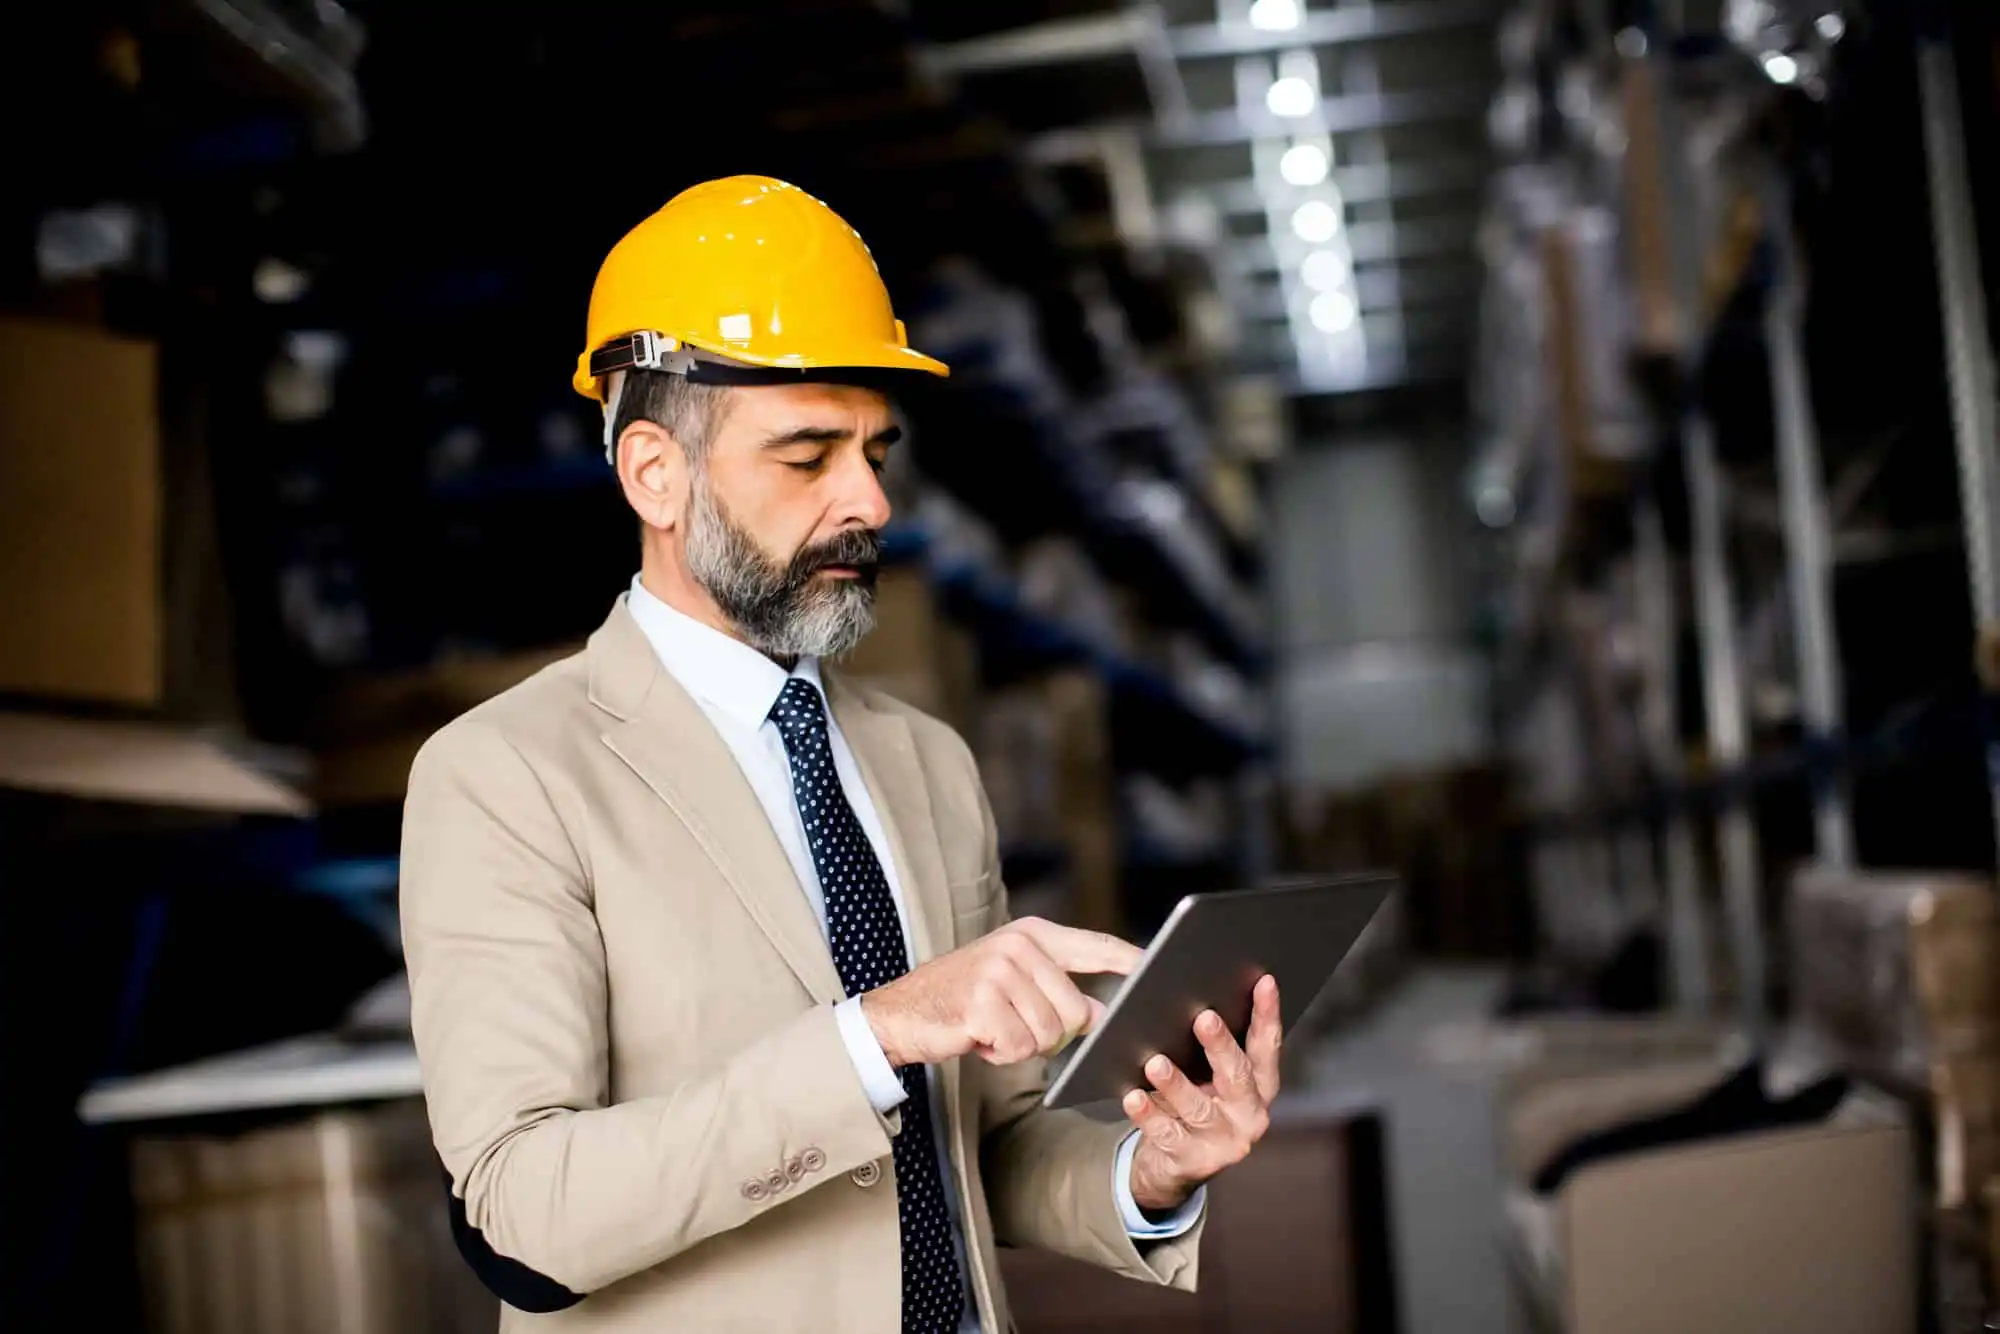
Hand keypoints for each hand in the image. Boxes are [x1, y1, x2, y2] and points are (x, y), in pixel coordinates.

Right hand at [861, 917, 1140, 1067]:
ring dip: (1023, 1044)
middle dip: (1051, 1032)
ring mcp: (999, 971)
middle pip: (1076, 1010)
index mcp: (1032, 935)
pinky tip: (979, 1037)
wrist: (901, 1012)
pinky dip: (1002, 1054)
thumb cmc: (963, 999)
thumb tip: (1102, 1014)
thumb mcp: (1013, 982)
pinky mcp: (982, 1003)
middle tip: (1013, 1024)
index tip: (1159, 968)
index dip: (1130, 960)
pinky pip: (1020, 1048)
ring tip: (993, 1027)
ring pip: (1050, 1034)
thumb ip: (1060, 991)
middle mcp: (1019, 946)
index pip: (1095, 946)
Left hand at [1124, 974, 1280, 1213]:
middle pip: (1237, 1076)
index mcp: (1260, 1087)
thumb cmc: (1193, 1106)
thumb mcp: (1209, 1078)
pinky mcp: (1194, 1161)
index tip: (1264, 982)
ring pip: (1199, 1108)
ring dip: (1176, 1084)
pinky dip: (1149, 1115)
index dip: (1268, 1014)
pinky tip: (1133, 1097)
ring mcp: (1224, 1143)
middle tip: (1204, 1018)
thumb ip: (1212, 1049)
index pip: (1267, 1046)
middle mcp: (1250, 1115)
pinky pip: (1167, 1134)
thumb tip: (1193, 994)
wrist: (1174, 1167)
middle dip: (1220, 1046)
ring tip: (1156, 1063)